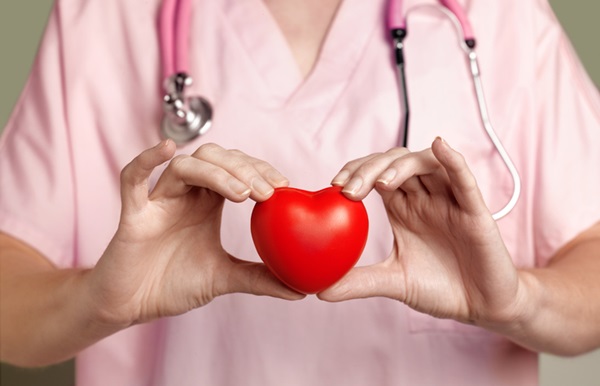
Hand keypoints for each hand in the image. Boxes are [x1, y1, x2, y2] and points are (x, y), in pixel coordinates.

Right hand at [85, 141, 302, 327]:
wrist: (133, 305)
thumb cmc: (173, 284)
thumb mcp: (224, 278)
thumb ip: (259, 278)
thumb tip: (301, 290)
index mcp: (207, 202)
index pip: (236, 169)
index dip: (259, 171)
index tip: (283, 186)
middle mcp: (185, 194)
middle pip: (215, 159)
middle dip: (244, 169)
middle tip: (268, 190)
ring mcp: (159, 200)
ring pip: (186, 166)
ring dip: (216, 172)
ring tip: (241, 194)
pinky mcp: (133, 214)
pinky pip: (133, 178)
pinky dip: (147, 160)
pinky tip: (166, 150)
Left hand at [319, 138, 528, 327]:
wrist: (482, 307)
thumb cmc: (441, 289)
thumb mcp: (394, 282)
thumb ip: (360, 282)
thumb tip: (320, 291)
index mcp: (403, 208)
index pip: (375, 174)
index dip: (355, 172)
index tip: (335, 185)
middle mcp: (424, 198)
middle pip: (396, 163)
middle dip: (370, 169)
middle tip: (349, 188)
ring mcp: (450, 201)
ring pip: (425, 163)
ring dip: (401, 166)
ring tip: (381, 183)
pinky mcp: (475, 211)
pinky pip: (464, 179)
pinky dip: (452, 160)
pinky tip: (439, 146)